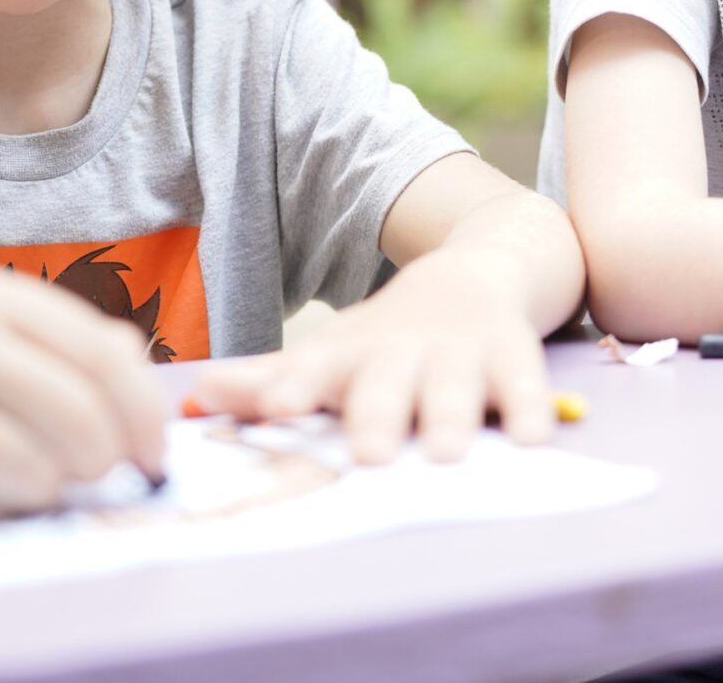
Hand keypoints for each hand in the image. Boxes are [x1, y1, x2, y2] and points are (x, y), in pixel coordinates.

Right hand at [0, 265, 170, 524]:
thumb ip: (75, 342)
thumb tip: (145, 388)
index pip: (101, 355)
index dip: (143, 411)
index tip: (154, 448)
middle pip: (78, 419)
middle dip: (104, 457)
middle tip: (95, 468)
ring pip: (36, 474)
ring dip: (49, 487)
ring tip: (26, 470)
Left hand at [192, 246, 553, 464]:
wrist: (475, 269)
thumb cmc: (387, 338)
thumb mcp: (330, 354)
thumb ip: (266, 383)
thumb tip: (191, 403)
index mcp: (348, 356)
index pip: (314, 369)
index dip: (293, 386)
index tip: (276, 408)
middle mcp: (402, 352)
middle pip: (386, 385)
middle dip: (378, 414)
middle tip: (372, 453)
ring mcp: (460, 352)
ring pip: (454, 387)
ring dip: (450, 416)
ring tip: (446, 451)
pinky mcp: (514, 353)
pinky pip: (525, 382)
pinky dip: (531, 407)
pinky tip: (531, 437)